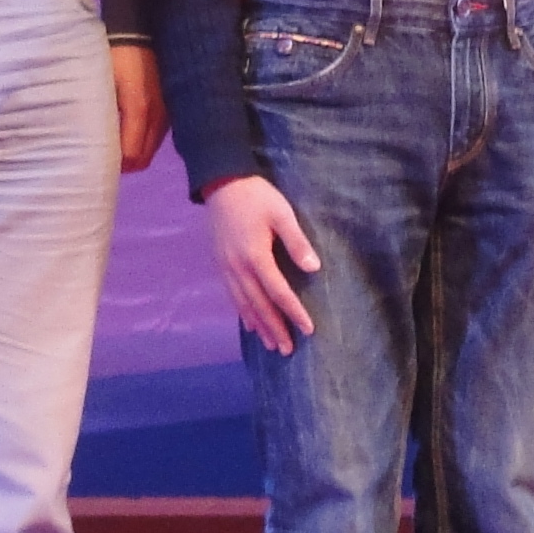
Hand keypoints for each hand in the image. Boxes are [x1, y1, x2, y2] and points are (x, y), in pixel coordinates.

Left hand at [112, 41, 166, 172]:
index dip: (116, 163)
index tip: (99, 160)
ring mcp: (167, 109)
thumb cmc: (114, 54)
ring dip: (136, 151)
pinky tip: (130, 131)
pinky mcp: (170, 104)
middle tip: (106, 157)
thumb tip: (95, 141)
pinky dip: (145, 139)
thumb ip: (101, 112)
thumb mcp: (101, 81)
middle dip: (126, 163)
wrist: (138, 29)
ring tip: (116, 145)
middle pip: (145, 156)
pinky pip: (158, 133)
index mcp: (139, 107)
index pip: (133, 154)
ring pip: (152, 147)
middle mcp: (158, 113)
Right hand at [206, 174, 319, 354]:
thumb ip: (296, 242)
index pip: (278, 292)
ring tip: (271, 344)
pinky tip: (250, 324)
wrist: (221, 183)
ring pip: (243, 304)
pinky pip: (232, 296)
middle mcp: (238, 267)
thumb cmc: (256, 196)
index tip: (308, 329)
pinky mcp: (220, 264)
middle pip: (259, 305)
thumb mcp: (282, 213)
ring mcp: (226, 267)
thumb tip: (313, 268)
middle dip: (275, 328)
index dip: (294, 312)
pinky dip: (243, 313)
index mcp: (256, 256)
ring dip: (259, 326)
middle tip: (288, 349)